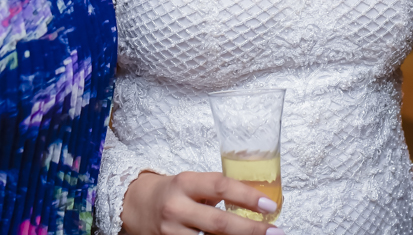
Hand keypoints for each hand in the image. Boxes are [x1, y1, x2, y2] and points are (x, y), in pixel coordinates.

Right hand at [120, 171, 282, 234]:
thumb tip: (257, 201)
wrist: (137, 206)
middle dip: (251, 230)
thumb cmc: (173, 192)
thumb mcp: (192, 182)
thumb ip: (216, 190)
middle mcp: (177, 208)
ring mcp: (171, 232)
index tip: (270, 206)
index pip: (220, 186)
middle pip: (219, 222)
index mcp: (185, 183)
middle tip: (275, 232)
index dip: (247, 196)